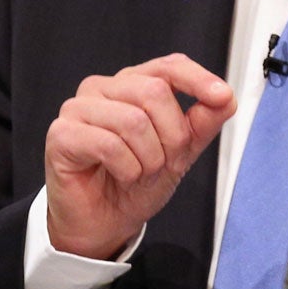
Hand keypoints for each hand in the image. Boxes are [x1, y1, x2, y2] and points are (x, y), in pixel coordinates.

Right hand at [44, 54, 235, 260]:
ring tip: (140, 173)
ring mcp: (78, 108)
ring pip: (133, 121)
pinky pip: (109, 144)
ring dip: (149, 159)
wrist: (105, 223)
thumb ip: (202, 123)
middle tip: (163, 164)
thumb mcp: (181, 153)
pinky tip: (122, 176)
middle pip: (154, 93)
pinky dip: (127, 168)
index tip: (220, 96)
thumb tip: (225, 97)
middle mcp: (103, 89)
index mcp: (132, 85)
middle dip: (172, 137)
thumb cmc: (135, 183)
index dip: (197, 79)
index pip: (169, 66)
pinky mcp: (62, 134)